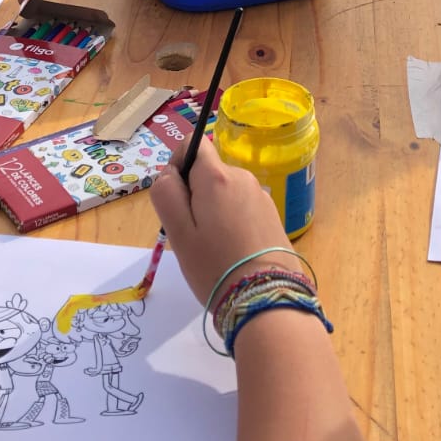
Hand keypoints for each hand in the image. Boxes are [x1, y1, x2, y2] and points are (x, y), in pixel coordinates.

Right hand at [152, 139, 299, 306]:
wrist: (267, 298)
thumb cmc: (214, 266)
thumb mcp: (178, 233)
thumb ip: (166, 194)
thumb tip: (170, 172)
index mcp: (218, 176)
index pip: (193, 143)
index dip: (177, 163)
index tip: (175, 199)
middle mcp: (243, 177)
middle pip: (208, 172)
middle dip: (194, 194)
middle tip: (192, 234)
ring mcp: (261, 196)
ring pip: (225, 192)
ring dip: (213, 210)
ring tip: (213, 248)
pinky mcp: (273, 216)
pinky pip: (242, 207)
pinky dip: (232, 221)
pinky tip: (233, 251)